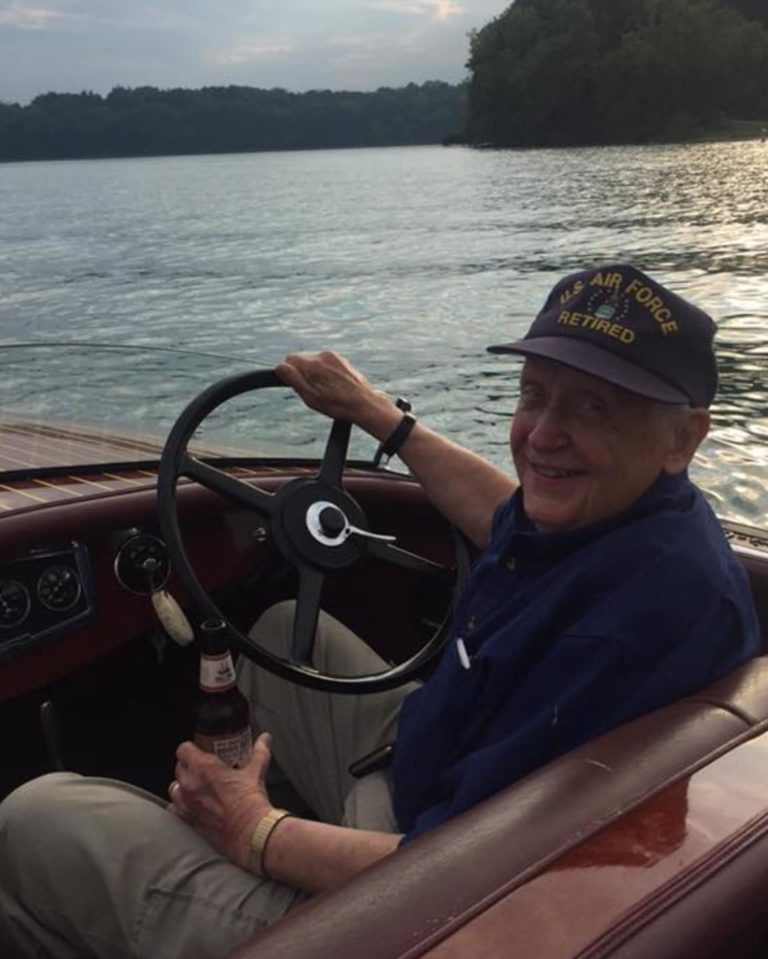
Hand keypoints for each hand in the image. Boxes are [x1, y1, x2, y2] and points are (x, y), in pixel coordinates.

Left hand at [168, 731, 273, 868]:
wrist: (248, 832)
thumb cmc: (250, 802)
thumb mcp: (256, 771)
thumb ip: (259, 752)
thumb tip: (264, 739)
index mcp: (204, 768)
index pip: (183, 749)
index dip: (190, 748)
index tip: (199, 750)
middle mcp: (190, 784)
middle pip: (179, 767)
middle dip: (188, 766)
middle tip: (203, 768)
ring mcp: (187, 804)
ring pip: (174, 788)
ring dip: (183, 785)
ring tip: (196, 787)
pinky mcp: (188, 820)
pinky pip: (176, 809)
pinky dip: (181, 806)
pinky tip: (193, 806)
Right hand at [275, 351, 396, 434]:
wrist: (365, 404)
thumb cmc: (338, 405)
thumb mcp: (311, 397)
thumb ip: (294, 380)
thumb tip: (280, 367)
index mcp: (314, 364)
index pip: (289, 360)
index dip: (291, 374)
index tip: (300, 386)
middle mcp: (324, 356)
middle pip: (302, 361)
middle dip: (304, 375)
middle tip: (315, 392)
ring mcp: (335, 357)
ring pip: (314, 364)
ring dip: (316, 375)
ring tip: (327, 392)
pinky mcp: (342, 361)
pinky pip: (326, 365)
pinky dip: (326, 375)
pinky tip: (335, 387)